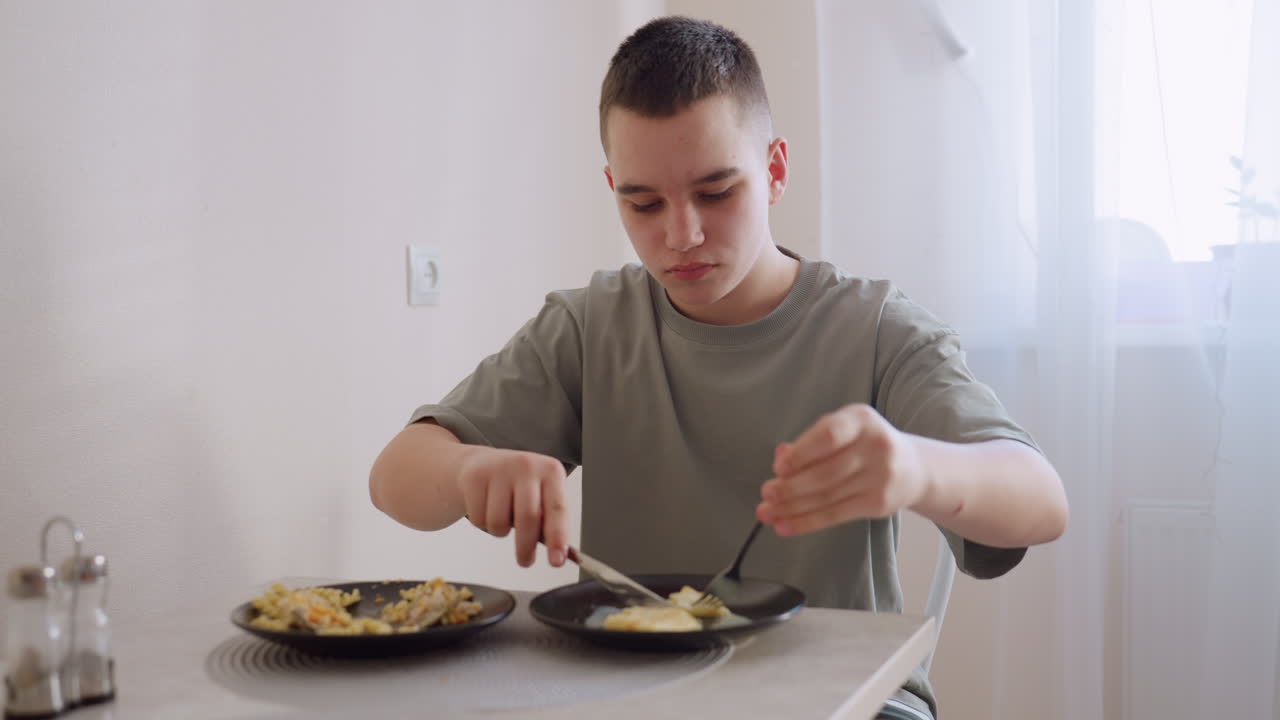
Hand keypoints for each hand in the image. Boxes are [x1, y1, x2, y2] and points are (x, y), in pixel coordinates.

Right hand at [456, 447, 569, 567]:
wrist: (484, 462)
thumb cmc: (519, 485)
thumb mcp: (542, 495)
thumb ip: (551, 522)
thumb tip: (558, 555)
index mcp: (551, 471)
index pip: (557, 509)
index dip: (557, 537)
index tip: (556, 561)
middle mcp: (527, 466)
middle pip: (528, 517)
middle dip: (526, 547)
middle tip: (525, 561)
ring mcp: (499, 469)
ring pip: (499, 522)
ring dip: (501, 532)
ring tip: (503, 518)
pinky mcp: (475, 477)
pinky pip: (479, 519)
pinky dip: (483, 523)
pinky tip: (487, 507)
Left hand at [756, 404, 931, 535]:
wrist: (913, 468)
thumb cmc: (864, 444)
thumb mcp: (842, 430)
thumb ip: (811, 441)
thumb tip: (780, 456)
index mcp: (861, 419)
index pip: (828, 436)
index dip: (801, 454)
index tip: (778, 468)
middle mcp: (876, 446)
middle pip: (825, 472)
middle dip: (790, 487)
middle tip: (766, 494)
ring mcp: (880, 477)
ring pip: (827, 497)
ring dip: (792, 508)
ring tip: (767, 513)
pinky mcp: (879, 504)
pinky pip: (835, 515)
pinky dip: (806, 522)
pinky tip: (785, 526)